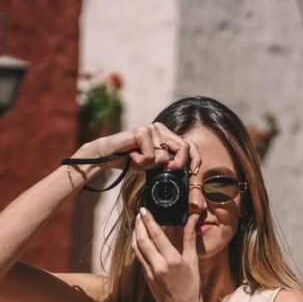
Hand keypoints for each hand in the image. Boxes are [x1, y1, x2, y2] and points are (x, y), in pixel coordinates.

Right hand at [77, 123, 201, 173]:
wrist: (107, 156)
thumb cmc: (131, 161)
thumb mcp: (154, 165)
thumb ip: (168, 164)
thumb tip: (187, 173)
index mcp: (166, 135)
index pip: (188, 144)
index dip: (195, 158)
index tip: (194, 172)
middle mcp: (161, 129)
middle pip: (183, 147)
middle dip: (179, 164)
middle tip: (168, 170)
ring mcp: (151, 128)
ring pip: (164, 155)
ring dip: (151, 165)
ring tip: (138, 160)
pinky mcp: (141, 131)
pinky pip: (150, 155)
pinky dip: (140, 161)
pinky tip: (131, 156)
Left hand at [132, 207, 205, 301]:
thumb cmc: (192, 285)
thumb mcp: (193, 260)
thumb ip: (190, 237)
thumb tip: (193, 218)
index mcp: (172, 259)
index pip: (156, 235)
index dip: (149, 221)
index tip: (144, 210)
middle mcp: (158, 265)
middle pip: (142, 240)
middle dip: (139, 225)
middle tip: (139, 214)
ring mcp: (150, 272)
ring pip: (137, 249)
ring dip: (135, 235)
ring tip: (138, 224)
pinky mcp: (146, 277)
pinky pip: (139, 258)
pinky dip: (138, 246)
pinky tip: (140, 240)